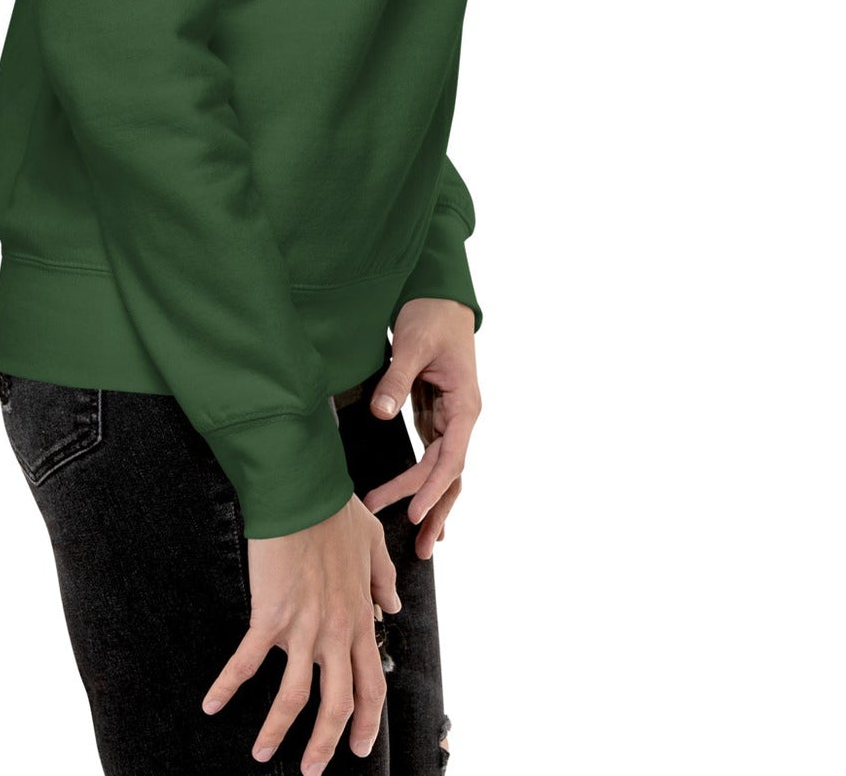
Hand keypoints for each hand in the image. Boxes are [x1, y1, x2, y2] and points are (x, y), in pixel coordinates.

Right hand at [201, 494, 399, 771]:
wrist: (302, 489)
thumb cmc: (335, 510)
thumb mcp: (373, 544)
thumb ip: (382, 580)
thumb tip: (391, 607)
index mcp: (359, 618)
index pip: (370, 685)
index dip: (367, 721)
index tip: (360, 746)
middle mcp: (335, 631)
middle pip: (336, 705)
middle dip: (324, 744)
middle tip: (312, 770)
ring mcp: (303, 627)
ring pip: (294, 697)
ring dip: (277, 731)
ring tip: (262, 753)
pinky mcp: (269, 615)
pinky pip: (246, 661)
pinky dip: (227, 686)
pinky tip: (211, 704)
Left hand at [359, 297, 479, 559]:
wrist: (440, 296)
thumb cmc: (431, 316)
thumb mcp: (412, 345)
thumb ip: (397, 380)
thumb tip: (379, 413)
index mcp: (466, 406)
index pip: (451, 458)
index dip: (432, 487)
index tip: (413, 512)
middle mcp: (462, 418)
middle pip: (451, 475)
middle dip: (436, 511)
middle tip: (419, 548)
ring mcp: (450, 419)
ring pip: (444, 472)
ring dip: (433, 504)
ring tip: (420, 544)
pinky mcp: (435, 415)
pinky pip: (433, 458)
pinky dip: (426, 483)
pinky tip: (418, 508)